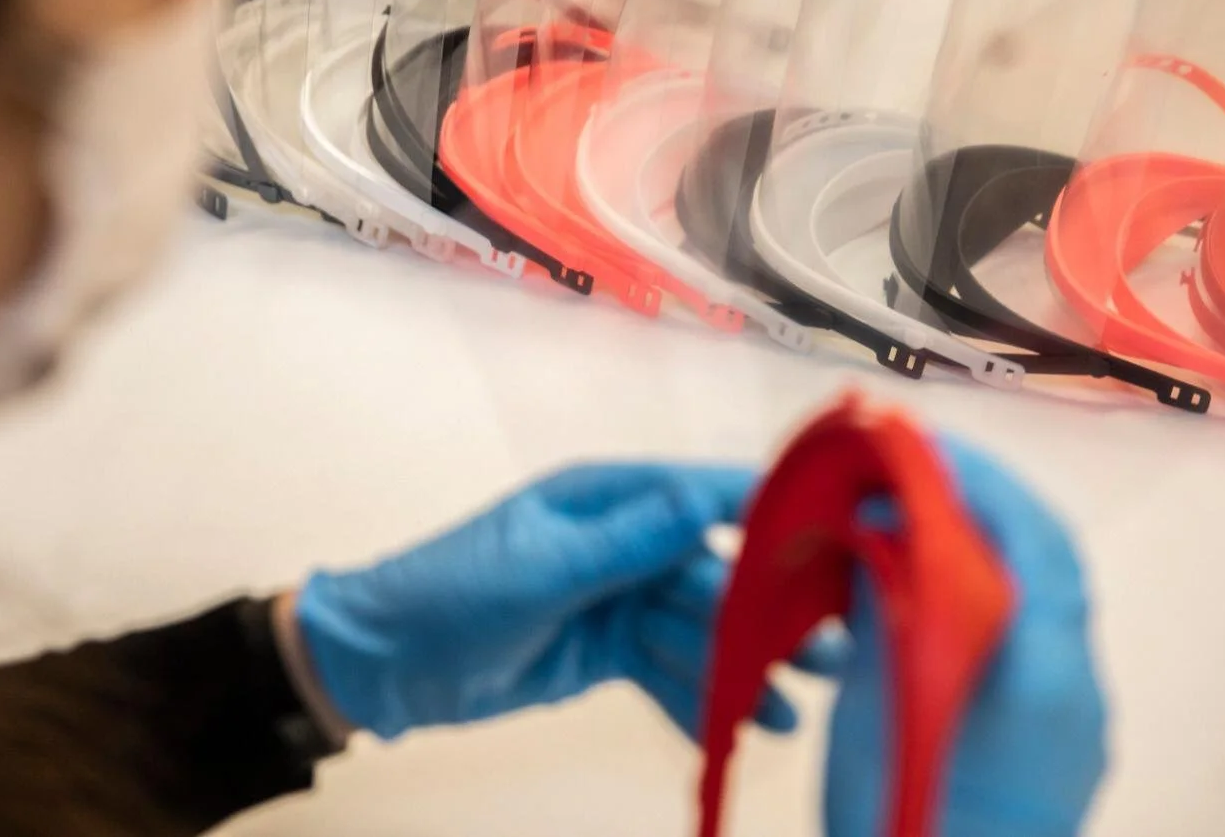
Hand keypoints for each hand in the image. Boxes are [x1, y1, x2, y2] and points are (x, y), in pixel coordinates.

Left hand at [295, 464, 839, 739]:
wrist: (386, 662)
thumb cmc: (451, 591)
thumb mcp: (540, 566)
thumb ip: (627, 541)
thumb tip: (704, 500)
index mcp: (606, 499)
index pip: (701, 495)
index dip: (769, 510)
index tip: (838, 532)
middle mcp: (623, 544)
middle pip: (713, 574)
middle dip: (767, 614)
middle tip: (829, 654)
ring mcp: (618, 600)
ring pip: (697, 632)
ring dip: (743, 668)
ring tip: (792, 712)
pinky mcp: (609, 652)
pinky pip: (667, 673)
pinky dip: (701, 700)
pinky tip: (742, 729)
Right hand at [826, 435, 1108, 836]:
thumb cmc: (902, 820)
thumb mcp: (875, 707)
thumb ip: (886, 601)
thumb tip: (877, 521)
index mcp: (1041, 672)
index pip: (1031, 537)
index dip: (975, 479)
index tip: (910, 441)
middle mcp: (1075, 689)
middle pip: (1047, 563)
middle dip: (980, 503)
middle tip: (904, 469)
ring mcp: (1074, 723)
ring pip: (1041, 600)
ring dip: (982, 547)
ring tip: (906, 520)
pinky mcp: (1057, 748)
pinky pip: (1029, 644)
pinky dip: (982, 598)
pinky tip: (924, 598)